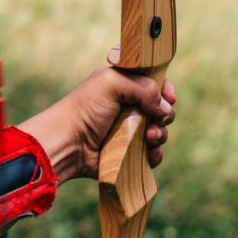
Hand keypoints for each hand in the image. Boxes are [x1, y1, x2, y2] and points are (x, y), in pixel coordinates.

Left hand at [18, 65, 175, 181]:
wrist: (69, 143)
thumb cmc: (86, 108)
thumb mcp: (112, 83)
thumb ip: (144, 87)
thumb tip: (164, 108)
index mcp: (124, 85)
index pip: (155, 83)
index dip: (165, 89)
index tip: (169, 97)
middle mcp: (129, 107)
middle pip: (162, 108)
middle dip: (165, 114)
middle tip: (155, 119)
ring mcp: (130, 131)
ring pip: (159, 131)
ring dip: (160, 134)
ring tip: (148, 138)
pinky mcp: (129, 153)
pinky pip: (152, 154)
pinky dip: (155, 154)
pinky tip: (149, 153)